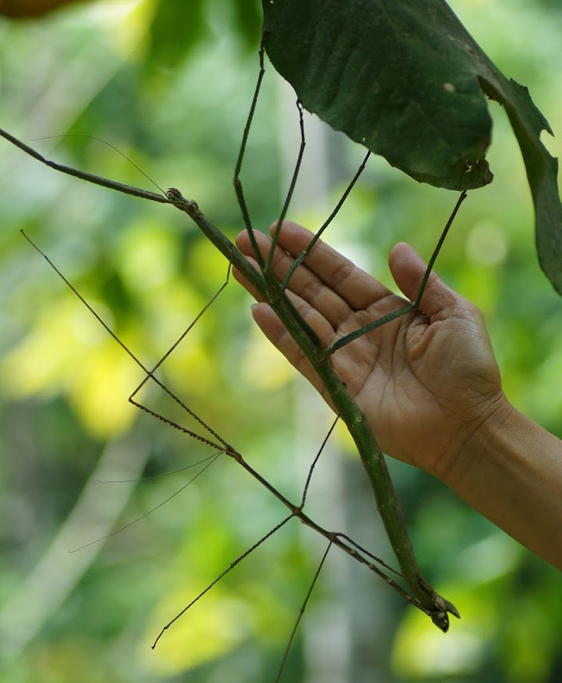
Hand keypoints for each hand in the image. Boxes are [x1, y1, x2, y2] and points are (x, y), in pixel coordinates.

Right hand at [234, 220, 509, 478]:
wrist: (467, 426)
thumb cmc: (469, 369)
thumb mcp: (454, 313)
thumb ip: (422, 282)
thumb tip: (396, 248)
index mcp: (386, 309)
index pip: (339, 274)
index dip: (310, 252)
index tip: (280, 229)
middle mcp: (358, 330)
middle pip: (311, 291)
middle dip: (278, 265)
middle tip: (245, 240)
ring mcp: (344, 358)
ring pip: (300, 318)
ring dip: (270, 292)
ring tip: (241, 266)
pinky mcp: (335, 387)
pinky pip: (302, 356)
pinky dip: (280, 335)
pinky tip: (258, 310)